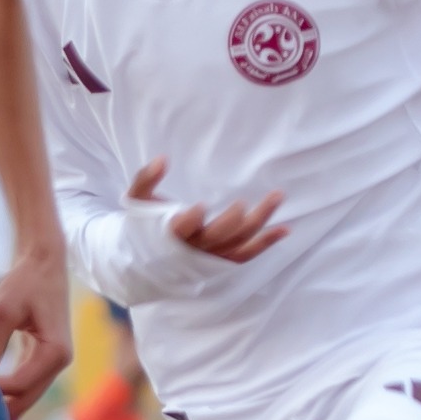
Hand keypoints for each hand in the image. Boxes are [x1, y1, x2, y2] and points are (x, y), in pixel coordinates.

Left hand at [0, 256, 69, 419]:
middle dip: (0, 413)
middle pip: (26, 398)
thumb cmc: (26, 281)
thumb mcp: (4, 311)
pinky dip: (8, 394)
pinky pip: (26, 384)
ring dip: (4, 408)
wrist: (45, 261)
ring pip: (27, 395)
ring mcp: (54, 362)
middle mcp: (60, 362)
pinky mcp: (45, 358)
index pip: (20, 384)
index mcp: (55, 351)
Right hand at [125, 159, 286, 266]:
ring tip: (277, 196)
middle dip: (231, 222)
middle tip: (242, 204)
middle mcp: (194, 247)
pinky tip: (284, 229)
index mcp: (170, 232)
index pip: (181, 229)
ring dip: (260, 221)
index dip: (191, 220)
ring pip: (239, 242)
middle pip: (217, 237)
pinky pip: (247, 254)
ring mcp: (210, 255)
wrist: (146, 261)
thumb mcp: (136, 199)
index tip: (200, 206)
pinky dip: (266, 243)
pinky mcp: (222, 260)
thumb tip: (162, 159)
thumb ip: (146, 178)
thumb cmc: (142, 225)